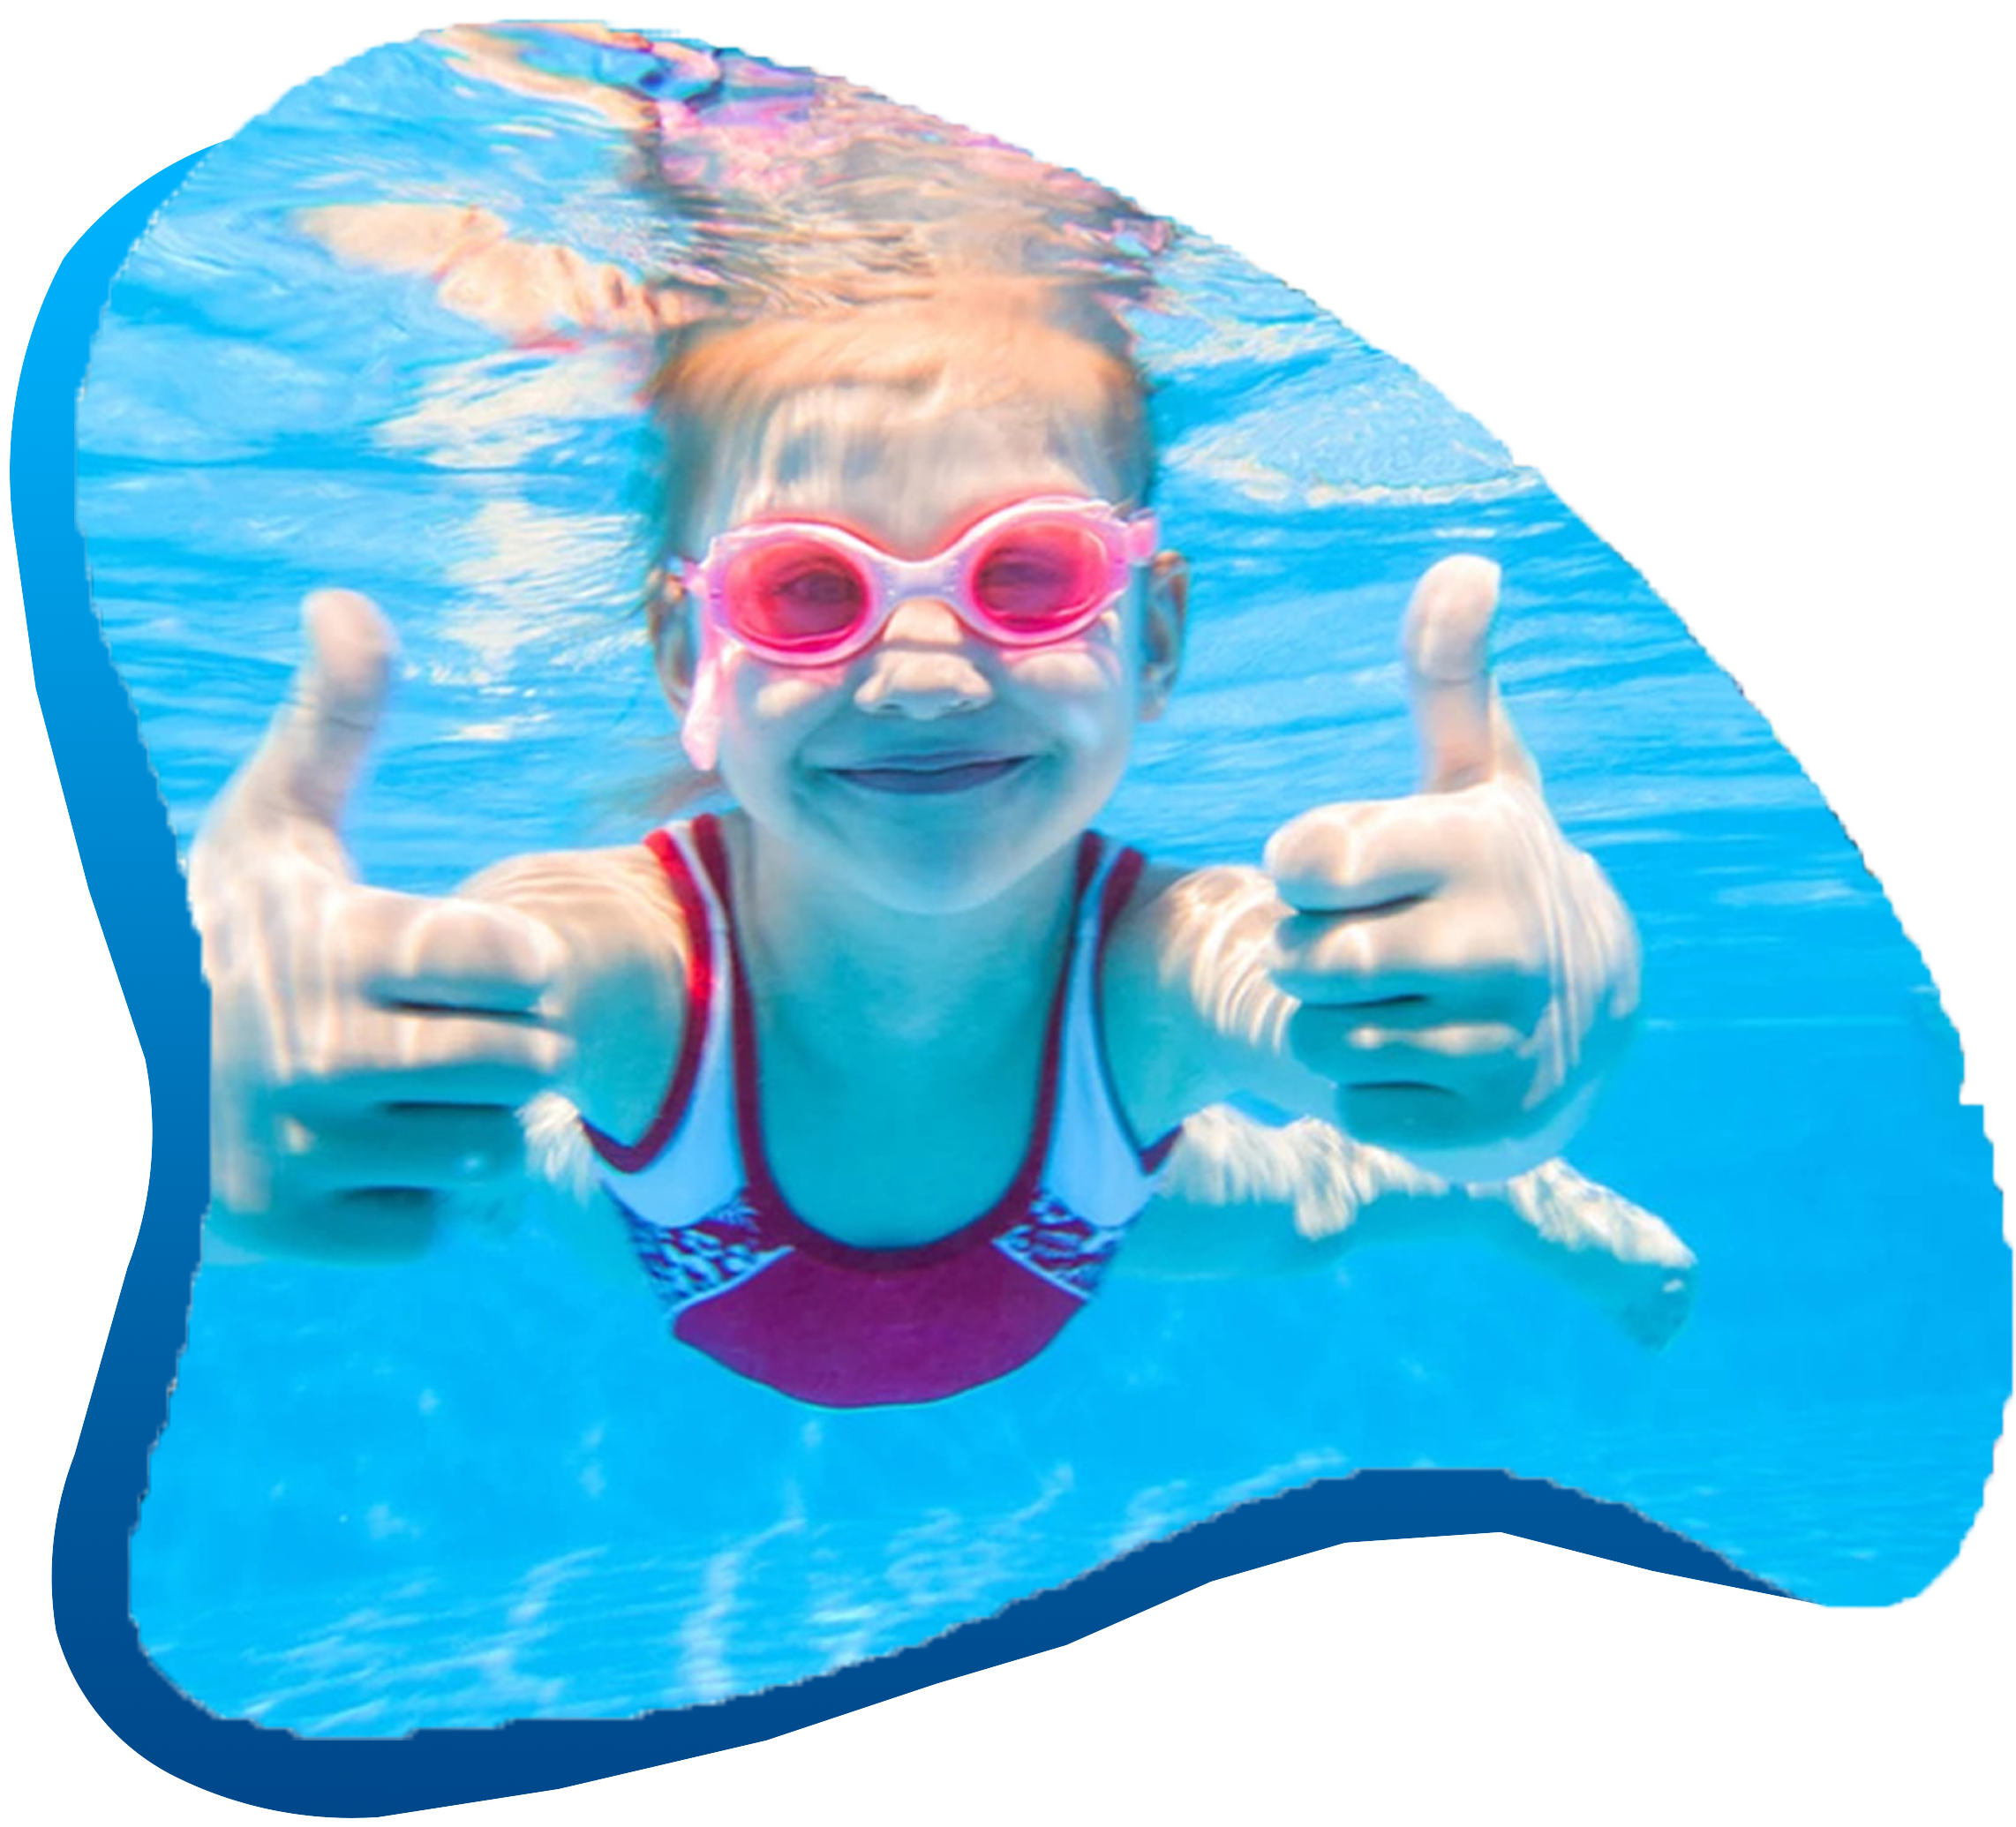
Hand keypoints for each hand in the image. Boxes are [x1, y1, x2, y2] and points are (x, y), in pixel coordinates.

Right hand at [189, 591, 570, 1256]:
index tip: (468, 960)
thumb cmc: (201, 935)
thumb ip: (331, 724)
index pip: (517, 961)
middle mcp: (310, 1050)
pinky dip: (407, 1199)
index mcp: (328, 941)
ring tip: (394, 1091)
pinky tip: (352, 1155)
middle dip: (498, 1045)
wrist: (99, 1065)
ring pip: (488, 1149)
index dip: (512, 961)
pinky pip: (431, 1225)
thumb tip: (344, 600)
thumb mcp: (264, 826)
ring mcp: (294, 1150)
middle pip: (524, 1062)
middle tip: (430, 1030)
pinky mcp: (282, 1229)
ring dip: (461, 1125)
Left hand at [1264, 556, 1638, 1179]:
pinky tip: (1422, 1055)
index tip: (1340, 868)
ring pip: (1322, 1039)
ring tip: (1396, 996)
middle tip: (1361, 941)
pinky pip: (1354, 1109)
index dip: (1301, 865)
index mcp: (1482, 846)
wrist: (1583, 1010)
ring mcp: (1501, 1044)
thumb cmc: (1489, 874)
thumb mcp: (1474, 775)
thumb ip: (1449, 676)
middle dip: (1309, 952)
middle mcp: (1503, 946)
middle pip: (1303, 961)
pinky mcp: (1486, 1127)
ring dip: (1335, 1021)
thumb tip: (1468, 563)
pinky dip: (1368, 1089)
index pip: (1305, 860)